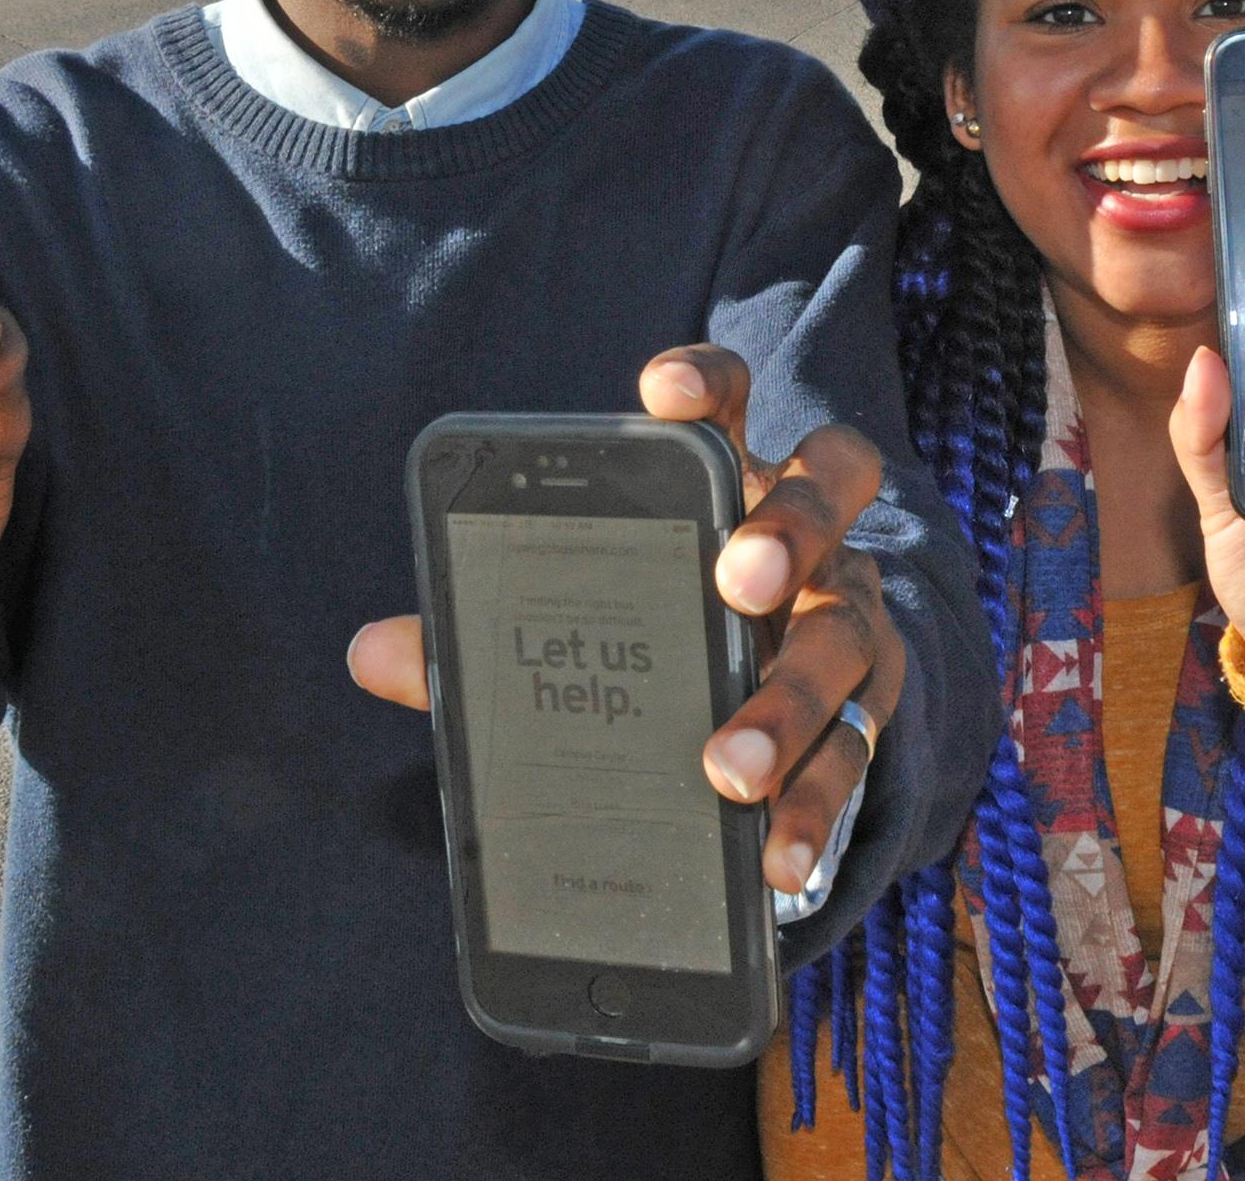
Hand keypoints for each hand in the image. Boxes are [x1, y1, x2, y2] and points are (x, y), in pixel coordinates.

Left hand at [347, 346, 904, 900]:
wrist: (790, 691)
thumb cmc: (669, 622)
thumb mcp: (593, 612)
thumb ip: (491, 624)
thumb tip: (374, 652)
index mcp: (729, 485)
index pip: (727, 405)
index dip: (704, 384)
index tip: (661, 392)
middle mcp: (808, 536)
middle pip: (825, 496)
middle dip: (788, 531)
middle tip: (737, 582)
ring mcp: (849, 615)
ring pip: (846, 637)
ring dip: (790, 703)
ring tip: (727, 770)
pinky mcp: (870, 707)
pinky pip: (857, 754)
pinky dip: (815, 810)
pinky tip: (775, 860)